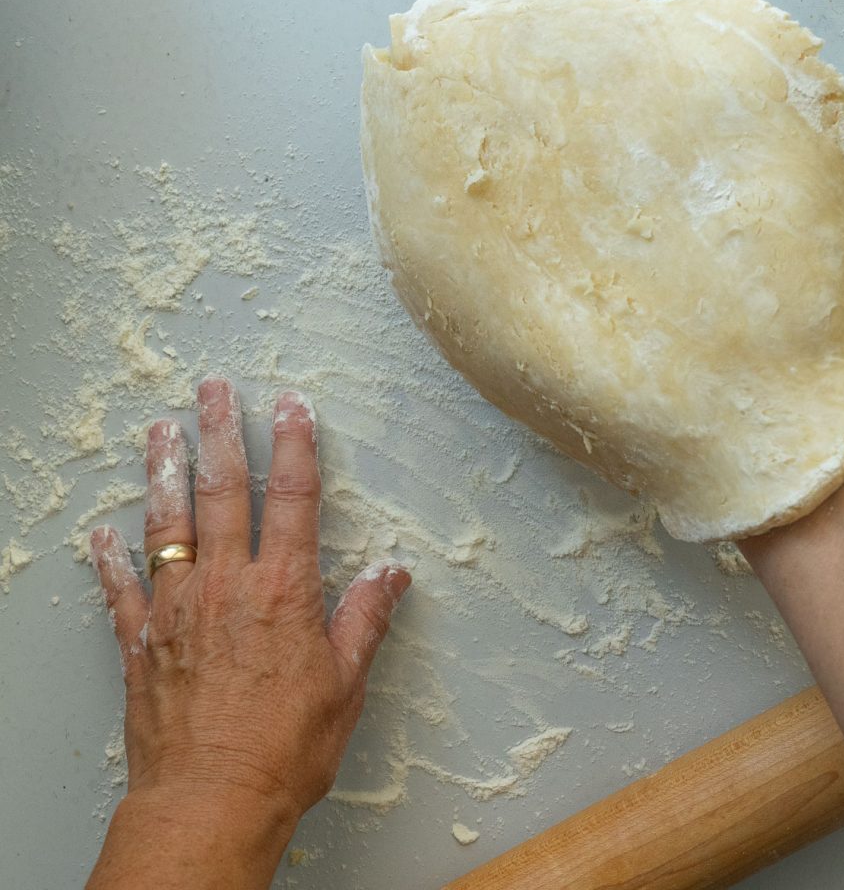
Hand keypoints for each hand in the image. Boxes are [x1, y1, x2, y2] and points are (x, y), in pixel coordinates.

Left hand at [87, 377, 410, 888]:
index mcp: (283, 590)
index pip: (294, 498)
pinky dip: (111, 559)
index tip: (292, 406)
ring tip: (161, 431)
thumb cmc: (283, 749)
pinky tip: (104, 533)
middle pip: (224, 491)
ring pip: (169, 524)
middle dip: (222, 433)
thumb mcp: (345, 684)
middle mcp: (227, 586)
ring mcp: (178, 609)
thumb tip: (392, 573)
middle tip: (214, 390)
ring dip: (165, 472)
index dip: (295, 445)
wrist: (211, 802)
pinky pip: (122, 589)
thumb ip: (365, 619)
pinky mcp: (142, 641)